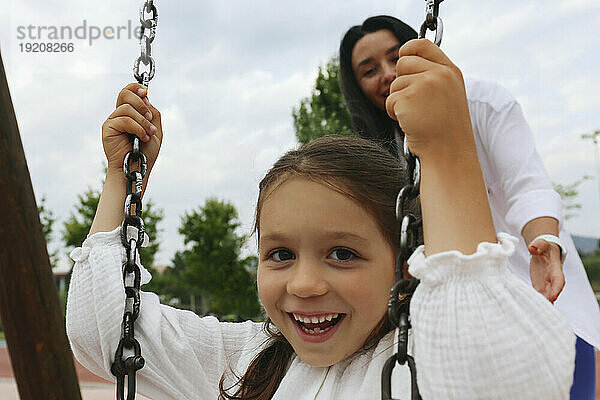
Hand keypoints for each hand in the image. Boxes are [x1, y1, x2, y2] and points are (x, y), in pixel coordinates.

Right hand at [102, 83, 162, 174]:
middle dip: (141, 103)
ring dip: (143, 121)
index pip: (128, 92)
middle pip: (125, 94)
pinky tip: (143, 137)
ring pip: (127, 108)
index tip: (145, 92)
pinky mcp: (108, 128)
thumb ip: (152, 113)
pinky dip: (138, 128)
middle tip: (150, 118)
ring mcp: (113, 121)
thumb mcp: (155, 129)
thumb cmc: (145, 153)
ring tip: (149, 134)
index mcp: (130, 113)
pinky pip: (124, 119)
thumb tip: (145, 98)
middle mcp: (119, 115)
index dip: (136, 88)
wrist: (137, 168)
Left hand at [385, 39, 473, 158]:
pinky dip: (394, 113)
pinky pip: (389, 100)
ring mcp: (424, 85)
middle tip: (414, 102)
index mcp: (450, 71)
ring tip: (416, 116)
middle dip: (402, 82)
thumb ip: (433, 76)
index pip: (423, 45)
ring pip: (395, 84)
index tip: (402, 55)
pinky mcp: (408, 98)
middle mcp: (439, 74)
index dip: (408, 49)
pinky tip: (410, 123)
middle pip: (403, 62)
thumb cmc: (446, 129)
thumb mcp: (448, 95)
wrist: (448, 153)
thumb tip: (406, 59)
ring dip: (398, 101)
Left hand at [529, 238, 564, 302]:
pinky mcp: (538, 286)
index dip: (556, 289)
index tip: (553, 297)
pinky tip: (530, 308)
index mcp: (555, 269)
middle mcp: (552, 279)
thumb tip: (532, 248)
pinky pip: (538, 295)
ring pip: (546, 296)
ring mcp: (546, 284)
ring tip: (536, 312)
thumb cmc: (544, 247)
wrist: (543, 251)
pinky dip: (535, 301)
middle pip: (552, 292)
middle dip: (548, 300)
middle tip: (542, 308)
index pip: (559, 281)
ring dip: (542, 303)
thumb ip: (538, 245)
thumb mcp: (542, 243)